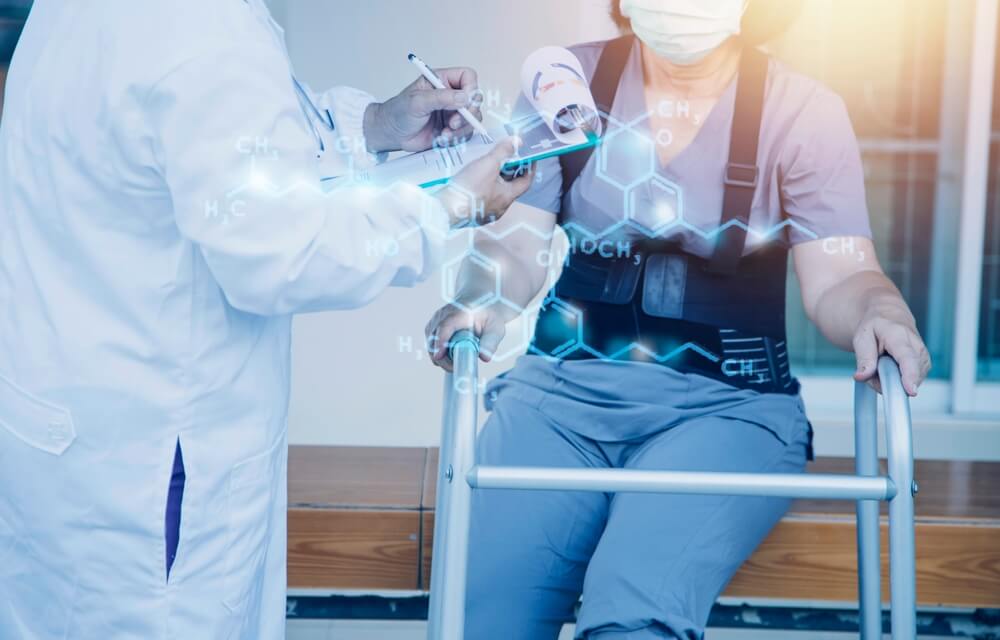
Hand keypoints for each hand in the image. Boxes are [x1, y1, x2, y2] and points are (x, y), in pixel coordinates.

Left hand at [363, 67, 482, 152]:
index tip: (465, 102)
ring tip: (445, 133)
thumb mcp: (417, 101)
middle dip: (467, 113)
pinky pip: (466, 132)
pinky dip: (457, 137)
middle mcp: (450, 95)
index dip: (471, 89)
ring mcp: (452, 112)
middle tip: (453, 122)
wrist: (391, 133)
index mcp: (442, 80)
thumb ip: (441, 98)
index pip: (468, 77)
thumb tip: (464, 97)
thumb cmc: (398, 112)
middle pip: (475, 99)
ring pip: (473, 118)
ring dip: (462, 128)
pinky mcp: (452, 128)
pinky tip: (442, 138)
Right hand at [425, 303, 507, 371]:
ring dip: (440, 356)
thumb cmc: (488, 315)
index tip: (439, 356)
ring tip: (457, 360)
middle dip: (442, 357)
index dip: (440, 342)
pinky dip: (438, 352)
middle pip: (433, 338)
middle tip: (456, 367)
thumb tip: (484, 357)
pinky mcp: (433, 326)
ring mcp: (436, 320)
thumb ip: (490, 343)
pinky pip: (431, 343)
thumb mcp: (495, 328)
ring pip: (430, 343)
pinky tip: (451, 354)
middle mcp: (443, 314)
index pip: (445, 326)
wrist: (481, 302)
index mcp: (459, 313)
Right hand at [435, 138, 533, 227]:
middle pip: (511, 188)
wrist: (444, 210)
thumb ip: (503, 151)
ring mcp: (486, 213)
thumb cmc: (468, 190)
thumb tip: (517, 141)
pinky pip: (483, 199)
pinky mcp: (472, 215)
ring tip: (490, 167)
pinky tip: (475, 180)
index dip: (529, 168)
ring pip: (496, 194)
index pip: (526, 182)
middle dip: (511, 172)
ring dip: (496, 181)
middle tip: (508, 158)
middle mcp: (499, 209)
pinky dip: (484, 188)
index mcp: (507, 197)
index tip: (529, 158)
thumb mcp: (488, 165)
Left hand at [852, 308, 930, 395]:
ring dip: (893, 380)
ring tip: (881, 365)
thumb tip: (862, 377)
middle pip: (911, 374)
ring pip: (910, 380)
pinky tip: (890, 368)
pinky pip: (911, 381)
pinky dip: (898, 380)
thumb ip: (863, 359)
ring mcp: (923, 356)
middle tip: (873, 370)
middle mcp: (917, 346)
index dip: (910, 376)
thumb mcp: (862, 337)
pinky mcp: (924, 364)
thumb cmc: (876, 326)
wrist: (890, 316)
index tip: (911, 390)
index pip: (907, 358)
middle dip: (890, 381)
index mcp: (899, 335)